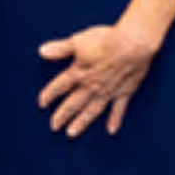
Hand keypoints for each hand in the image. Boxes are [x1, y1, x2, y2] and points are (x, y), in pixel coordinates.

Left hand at [38, 22, 157, 137]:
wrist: (132, 44)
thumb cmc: (104, 40)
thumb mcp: (77, 41)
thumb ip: (60, 49)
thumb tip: (41, 52)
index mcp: (79, 73)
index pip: (60, 86)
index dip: (49, 95)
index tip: (41, 104)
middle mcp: (92, 86)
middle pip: (73, 103)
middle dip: (62, 115)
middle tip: (53, 126)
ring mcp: (108, 91)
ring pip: (92, 110)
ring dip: (81, 122)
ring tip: (71, 133)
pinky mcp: (124, 92)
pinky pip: (118, 109)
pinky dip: (115, 120)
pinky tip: (111, 130)